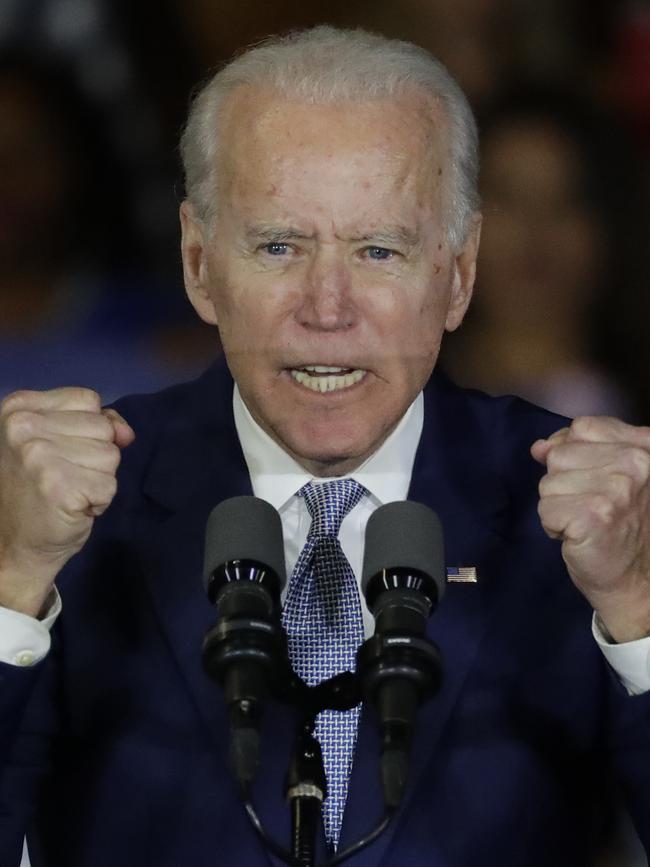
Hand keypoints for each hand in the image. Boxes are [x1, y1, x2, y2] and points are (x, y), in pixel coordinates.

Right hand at [0, 388, 133, 615]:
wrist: (14, 544)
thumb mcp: (57, 442)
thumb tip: (126, 433)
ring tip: (68, 491)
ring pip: (111, 455)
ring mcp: (38, 455)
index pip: (88, 399)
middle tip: (63, 477)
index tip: (61, 452)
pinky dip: (99, 501)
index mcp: (18, 406)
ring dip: (98, 479)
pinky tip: (72, 507)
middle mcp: (23, 426)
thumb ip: (94, 424)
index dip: (88, 429)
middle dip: (94, 456)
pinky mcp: (58, 486)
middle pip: (103, 427)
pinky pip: (110, 485)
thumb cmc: (36, 490)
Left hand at [532, 416, 649, 642]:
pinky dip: (554, 527)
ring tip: (587, 522)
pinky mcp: (594, 516)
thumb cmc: (627, 528)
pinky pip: (545, 509)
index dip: (571, 452)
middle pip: (560, 454)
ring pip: (548, 482)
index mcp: (645, 445)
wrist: (641, 582)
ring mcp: (616, 488)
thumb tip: (539, 447)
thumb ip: (579, 451)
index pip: (582, 427)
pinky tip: (579, 536)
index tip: (587, 478)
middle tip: (593, 508)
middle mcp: (636, 463)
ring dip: (558, 506)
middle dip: (565, 483)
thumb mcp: (613, 477)